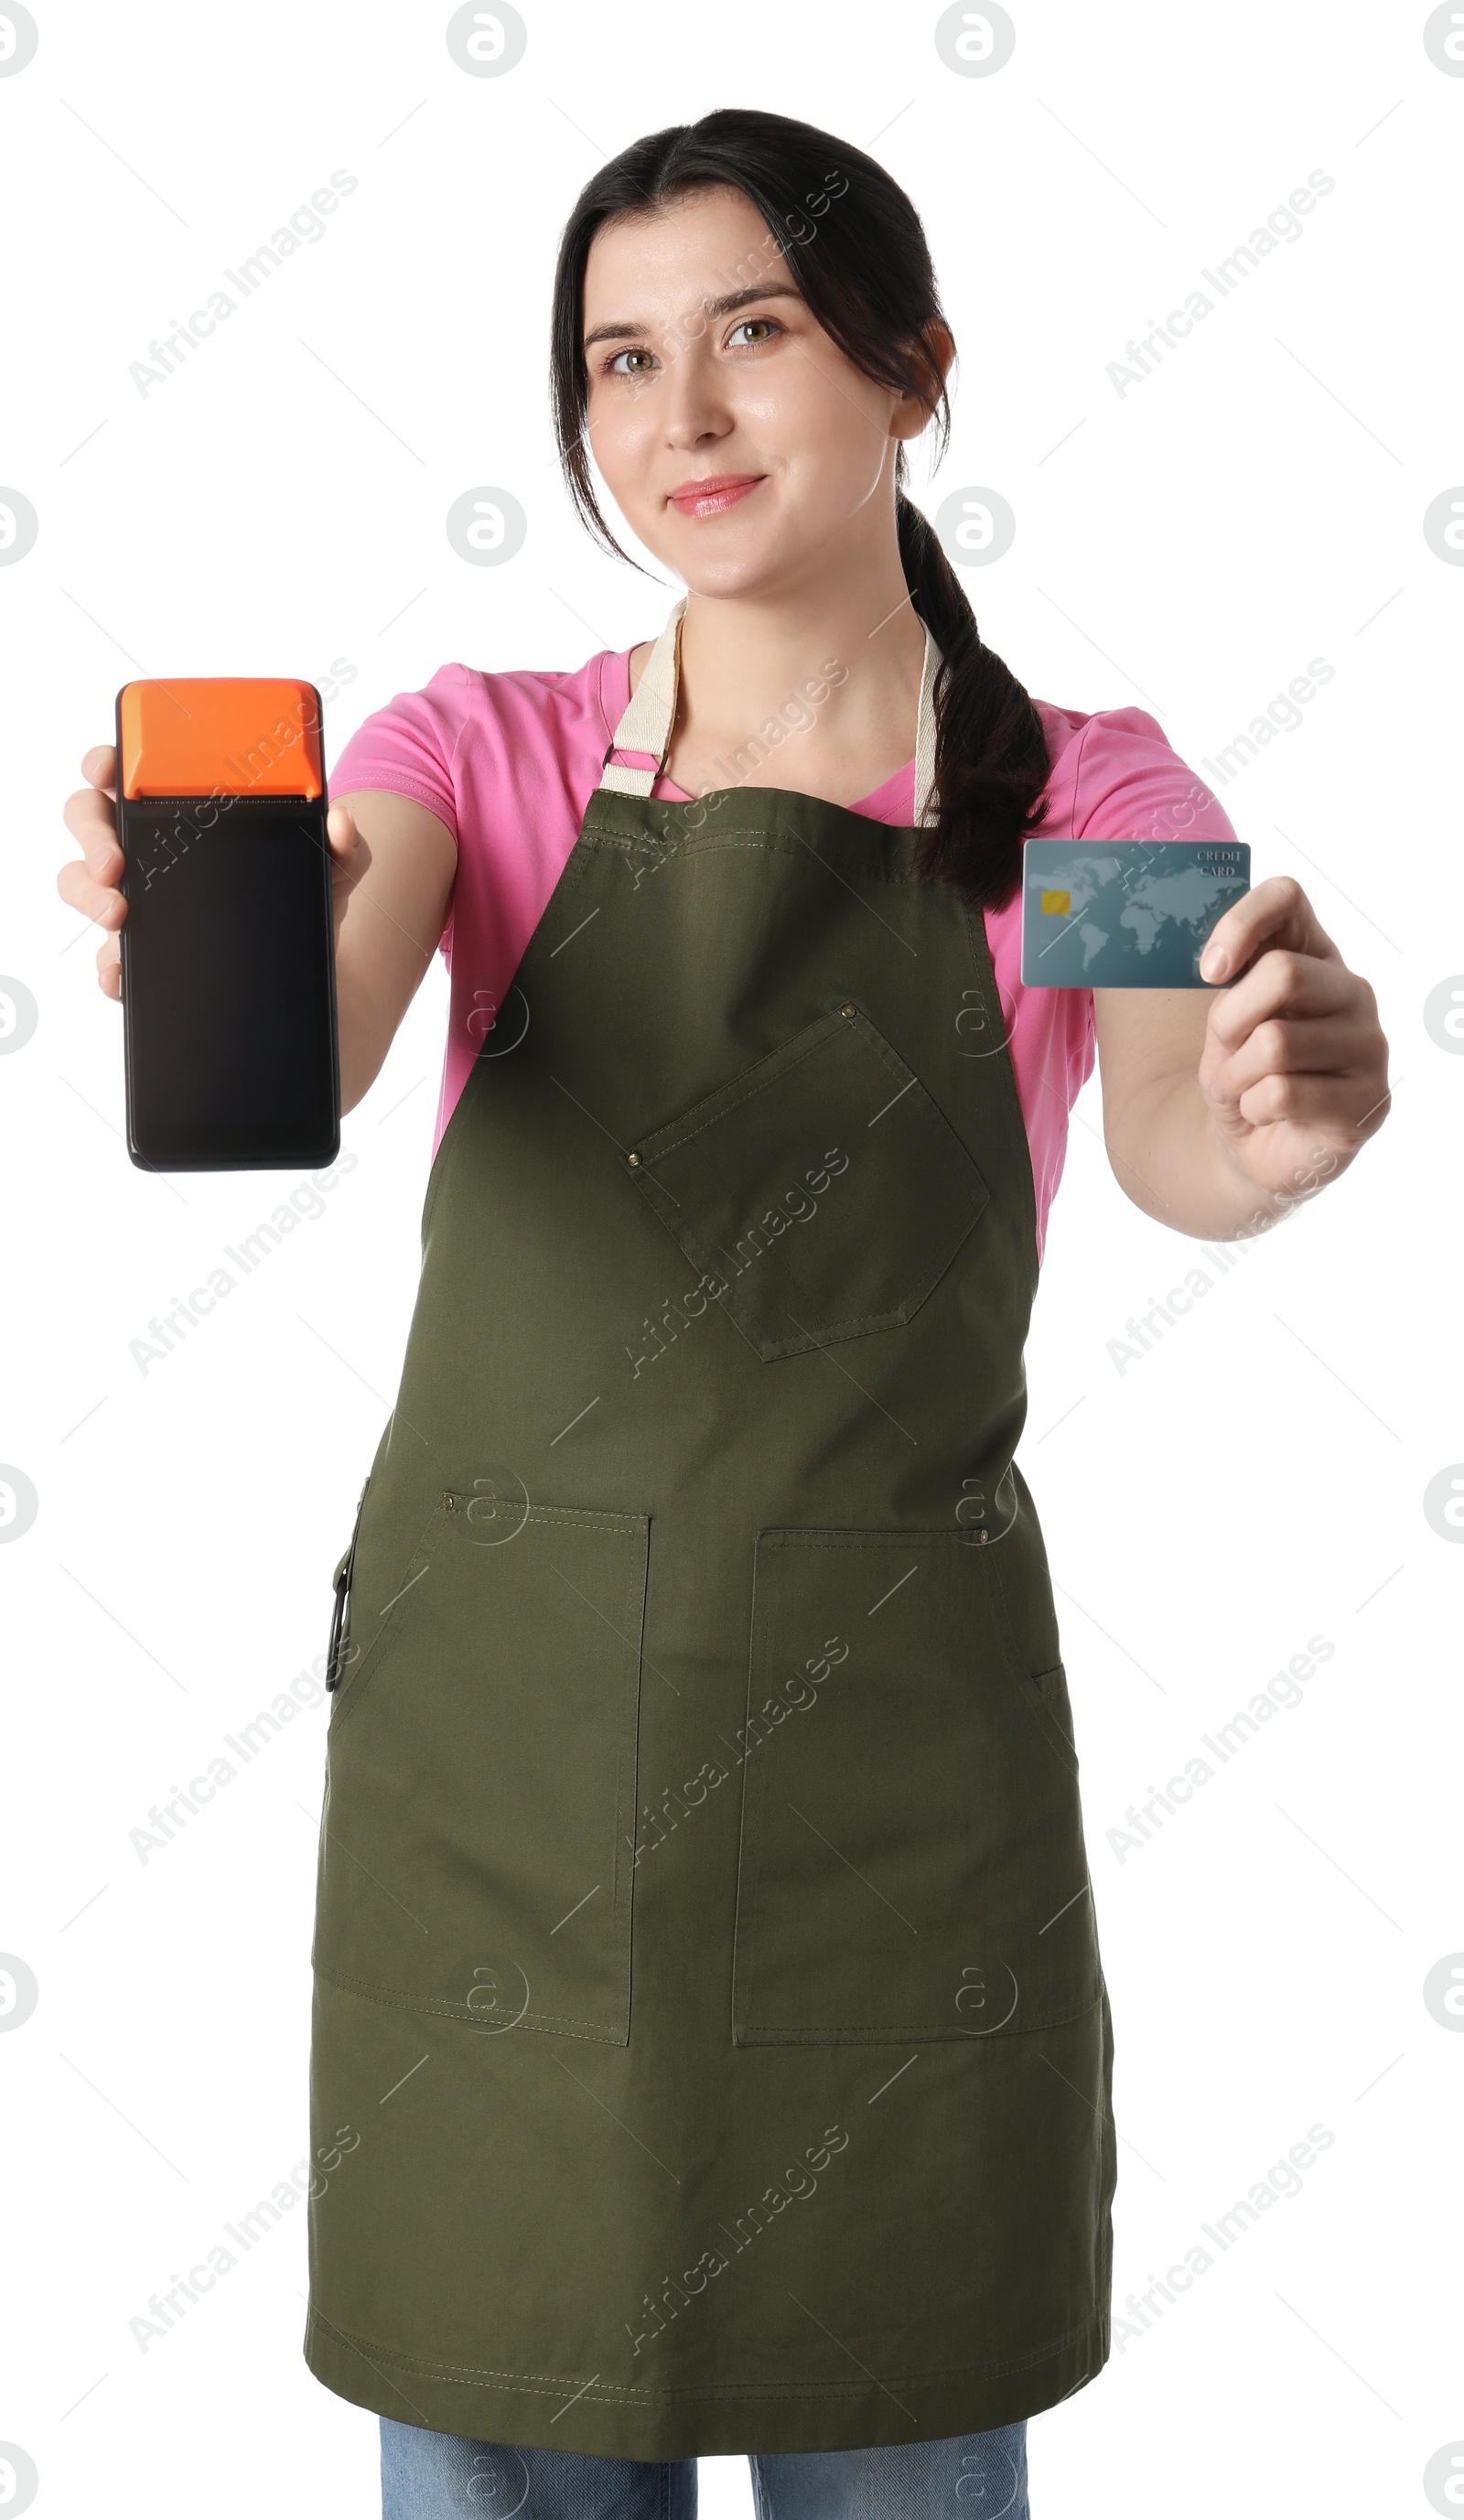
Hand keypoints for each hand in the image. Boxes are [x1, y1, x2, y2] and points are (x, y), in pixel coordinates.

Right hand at [58, 747, 367, 996]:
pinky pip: (109, 959)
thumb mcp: (334, 871)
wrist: (327, 990)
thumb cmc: (314, 913)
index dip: (108, 762)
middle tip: (116, 858)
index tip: (107, 768)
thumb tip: (338, 821)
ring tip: (119, 910)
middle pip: (92, 822)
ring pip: (85, 884)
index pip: (132, 773)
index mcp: (188, 815)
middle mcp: (153, 852)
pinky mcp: (146, 958)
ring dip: (87, 892)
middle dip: (91, 831)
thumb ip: (341, 843)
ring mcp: (142, 903)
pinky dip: (108, 966)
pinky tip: (121, 972)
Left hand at [1196, 876, 1389, 1202]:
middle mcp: (1352, 992)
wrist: (1252, 1147)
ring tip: (1244, 1089)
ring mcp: (1369, 1045)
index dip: (1241, 924)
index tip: (1210, 971)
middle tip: (1226, 1050)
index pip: (1287, 898)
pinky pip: (1283, 1094)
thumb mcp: (1223, 1024)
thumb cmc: (1241, 1074)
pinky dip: (1252, 1109)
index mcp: (1315, 956)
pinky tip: (1265, 1114)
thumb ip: (1230, 989)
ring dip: (1236, 1075)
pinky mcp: (1369, 1100)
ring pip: (1277, 1043)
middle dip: (1230, 1021)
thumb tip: (1220, 968)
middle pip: (1283, 974)